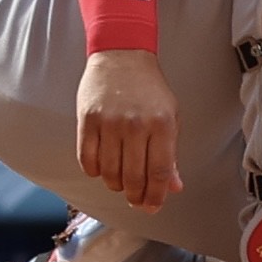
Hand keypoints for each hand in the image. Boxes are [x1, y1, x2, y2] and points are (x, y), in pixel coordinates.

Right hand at [77, 48, 182, 211]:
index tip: (151, 207)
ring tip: (120, 180)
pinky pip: (88, 161)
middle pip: (133, 178)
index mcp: (162, 124)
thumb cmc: (149, 88)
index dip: (155, 196)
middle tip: (135, 199)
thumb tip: (173, 187)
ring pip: (110, 174)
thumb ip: (171, 153)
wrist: (122, 54)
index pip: (159, 173)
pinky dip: (95, 171)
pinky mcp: (88, 121)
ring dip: (115, 185)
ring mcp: (110, 123)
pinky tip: (102, 167)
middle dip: (135, 196)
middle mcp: (136, 125)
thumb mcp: (170, 116)